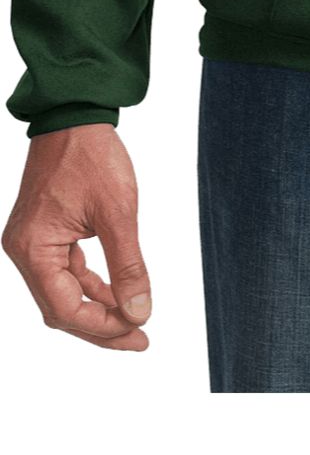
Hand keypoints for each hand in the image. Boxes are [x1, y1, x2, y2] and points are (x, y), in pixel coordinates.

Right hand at [2, 124, 150, 350]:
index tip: (138, 328)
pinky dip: (91, 283)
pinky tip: (118, 292)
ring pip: (63, 292)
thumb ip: (128, 265)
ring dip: (98, 307)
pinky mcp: (44, 233)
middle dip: (101, 325)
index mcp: (34, 249)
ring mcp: (32, 242)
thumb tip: (140, 311)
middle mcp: (24, 250)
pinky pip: (65, 271)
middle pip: (60, 308)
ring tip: (134, 320)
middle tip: (139, 339)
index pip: (65, 308)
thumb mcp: (117, 212)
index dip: (102, 325)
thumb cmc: (92, 155)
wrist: (75, 116)